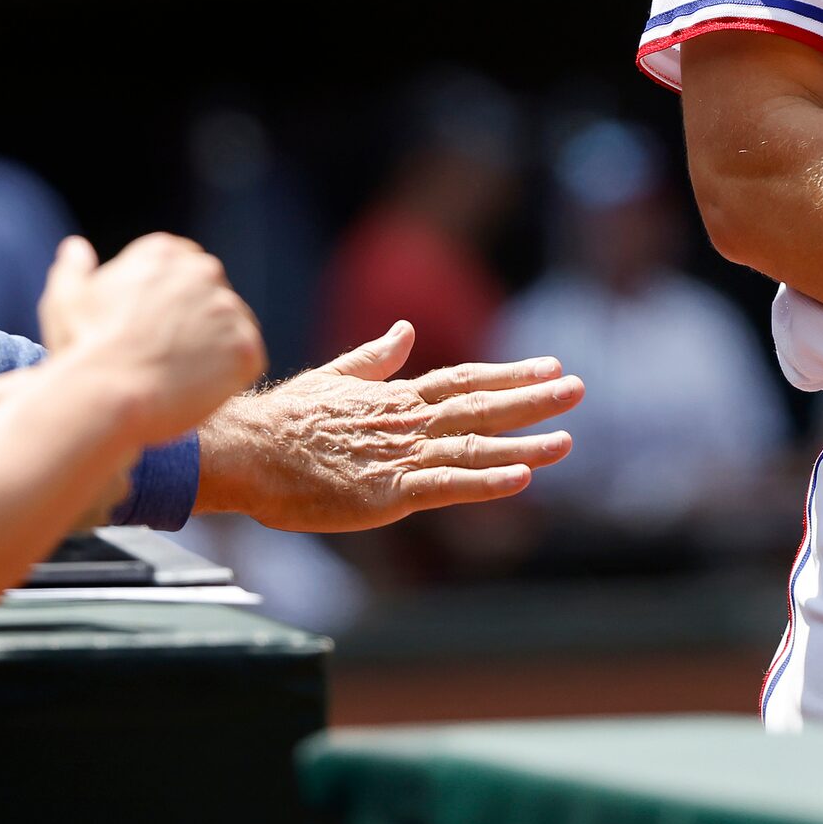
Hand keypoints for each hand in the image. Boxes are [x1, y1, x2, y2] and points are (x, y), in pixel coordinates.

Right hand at [37, 234, 265, 442]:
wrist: (107, 393)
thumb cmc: (82, 350)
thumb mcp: (65, 301)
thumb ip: (74, 270)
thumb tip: (76, 247)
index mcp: (164, 252)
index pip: (183, 269)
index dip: (170, 305)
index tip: (154, 331)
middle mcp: (203, 270)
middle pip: (212, 297)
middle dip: (196, 324)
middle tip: (168, 359)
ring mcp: (229, 307)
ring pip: (232, 329)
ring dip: (215, 350)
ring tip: (179, 379)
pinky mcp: (246, 347)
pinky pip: (247, 361)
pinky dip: (229, 377)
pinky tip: (197, 391)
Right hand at [192, 321, 583, 530]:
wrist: (245, 451)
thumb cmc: (283, 420)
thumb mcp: (333, 378)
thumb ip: (375, 359)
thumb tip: (404, 330)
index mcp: (396, 397)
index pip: (464, 379)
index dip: (508, 373)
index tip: (549, 364)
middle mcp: (406, 421)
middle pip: (480, 406)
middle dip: (532, 398)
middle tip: (577, 389)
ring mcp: (399, 456)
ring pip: (474, 447)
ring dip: (524, 442)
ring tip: (567, 440)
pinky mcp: (386, 493)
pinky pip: (446, 486)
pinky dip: (486, 482)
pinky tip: (521, 478)